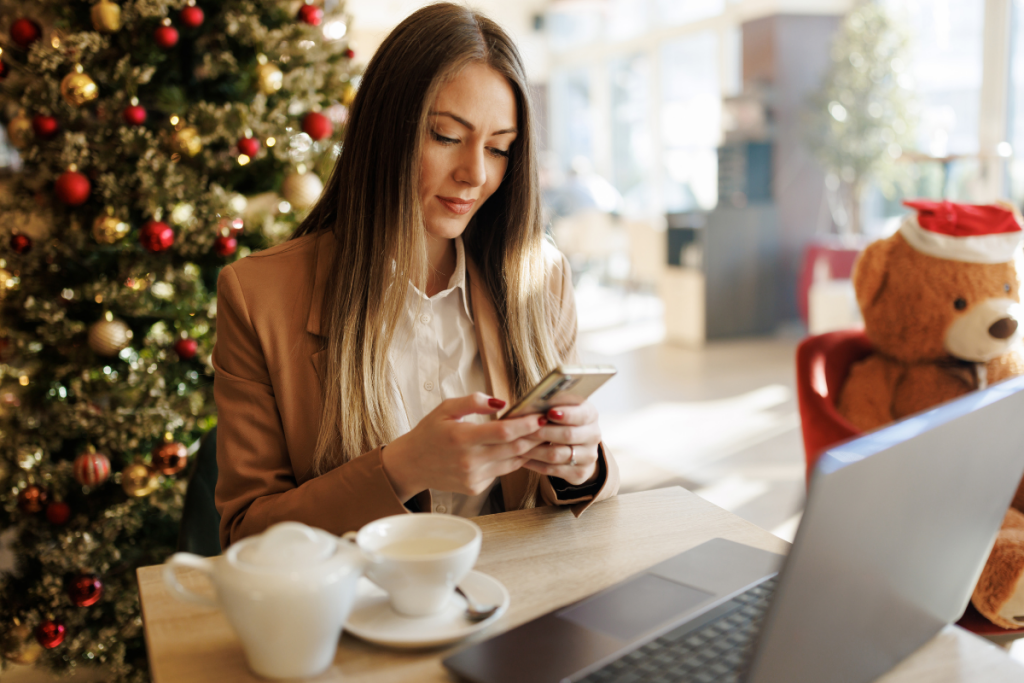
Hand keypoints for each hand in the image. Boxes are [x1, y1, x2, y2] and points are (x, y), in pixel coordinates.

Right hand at [381, 392, 545, 501]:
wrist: (411, 465)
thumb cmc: (429, 433)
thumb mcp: (445, 409)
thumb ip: (473, 402)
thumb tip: (501, 402)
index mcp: (461, 437)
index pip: (502, 432)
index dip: (525, 425)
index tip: (540, 416)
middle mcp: (469, 461)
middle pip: (513, 449)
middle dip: (535, 436)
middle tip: (550, 425)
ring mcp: (474, 477)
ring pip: (512, 462)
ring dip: (529, 449)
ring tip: (542, 435)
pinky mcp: (476, 487)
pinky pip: (502, 472)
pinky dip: (513, 460)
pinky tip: (520, 449)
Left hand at [522, 400, 601, 485]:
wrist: (578, 446)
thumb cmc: (562, 420)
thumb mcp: (562, 407)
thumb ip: (551, 404)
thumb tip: (531, 403)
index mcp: (590, 414)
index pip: (581, 414)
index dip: (566, 414)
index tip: (549, 413)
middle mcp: (593, 435)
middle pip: (568, 435)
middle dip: (542, 432)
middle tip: (522, 430)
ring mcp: (588, 456)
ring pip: (557, 455)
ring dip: (534, 450)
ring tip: (517, 445)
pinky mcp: (579, 473)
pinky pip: (553, 470)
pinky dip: (535, 464)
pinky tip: (522, 459)